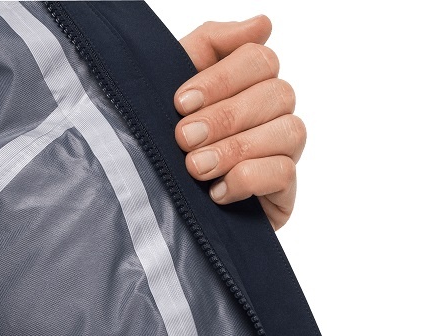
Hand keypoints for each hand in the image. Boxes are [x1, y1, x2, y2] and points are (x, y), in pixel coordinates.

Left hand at [175, 15, 303, 228]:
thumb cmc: (161, 145)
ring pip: (288, 131)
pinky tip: (217, 191)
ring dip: (237, 147)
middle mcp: (272, 115)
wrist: (149, 211)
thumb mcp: (173, 89)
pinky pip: (284, 173)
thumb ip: (211, 44)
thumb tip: (263, 23)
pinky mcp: (283, 194)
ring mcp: (282, 154)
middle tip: (185, 139)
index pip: (259, 59)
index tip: (181, 102)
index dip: (222, 77)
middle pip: (277, 93)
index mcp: (249, 85)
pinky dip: (248, 178)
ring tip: (196, 168)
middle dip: (225, 116)